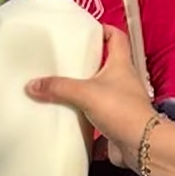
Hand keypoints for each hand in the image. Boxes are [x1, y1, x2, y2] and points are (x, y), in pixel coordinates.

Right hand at [26, 26, 155, 169]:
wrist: (141, 146)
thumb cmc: (123, 111)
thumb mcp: (86, 93)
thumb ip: (58, 88)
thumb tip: (33, 85)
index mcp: (121, 64)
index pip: (116, 37)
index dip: (104, 29)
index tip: (86, 29)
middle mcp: (123, 81)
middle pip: (104, 64)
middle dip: (86, 61)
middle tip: (64, 60)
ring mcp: (120, 102)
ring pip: (98, 90)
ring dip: (82, 90)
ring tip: (58, 87)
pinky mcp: (115, 121)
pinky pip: (95, 114)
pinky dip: (82, 115)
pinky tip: (65, 116)